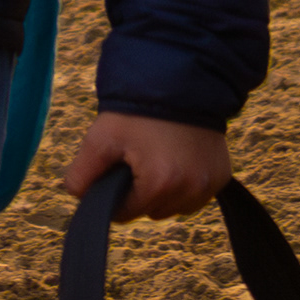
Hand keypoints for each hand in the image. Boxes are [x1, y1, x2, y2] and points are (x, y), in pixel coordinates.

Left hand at [63, 113, 230, 220]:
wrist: (178, 84)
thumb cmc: (136, 111)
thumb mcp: (100, 139)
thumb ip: (82, 174)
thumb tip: (78, 196)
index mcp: (160, 184)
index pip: (125, 214)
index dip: (111, 197)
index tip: (110, 174)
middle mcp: (192, 190)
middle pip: (151, 212)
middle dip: (137, 193)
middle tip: (133, 161)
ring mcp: (210, 185)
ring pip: (174, 207)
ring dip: (162, 193)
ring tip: (153, 159)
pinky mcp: (222, 177)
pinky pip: (195, 196)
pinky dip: (182, 186)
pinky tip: (173, 160)